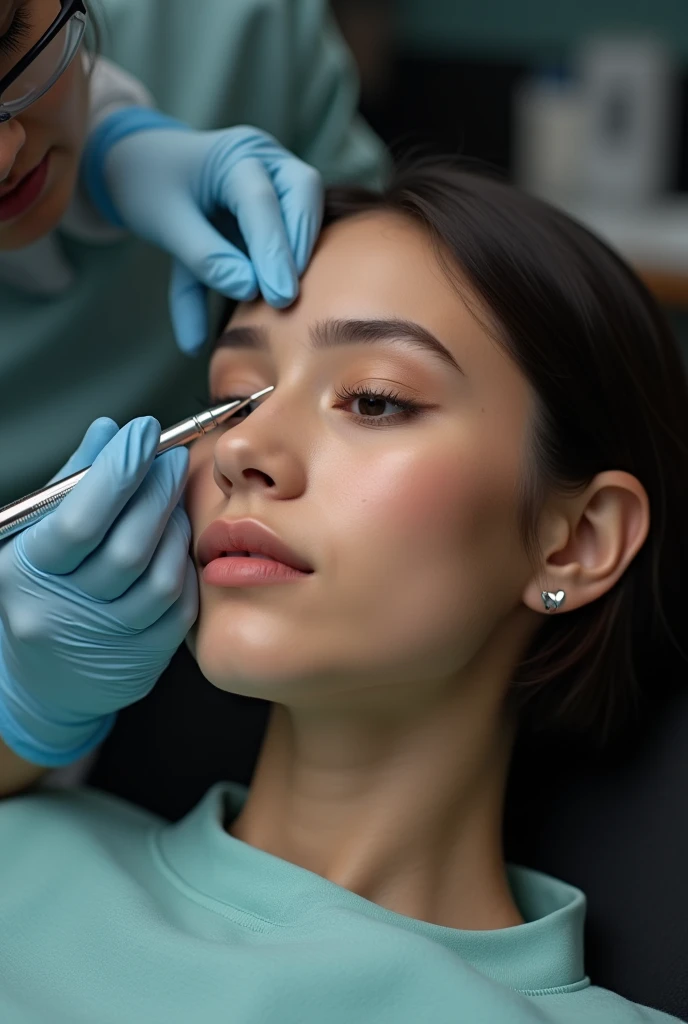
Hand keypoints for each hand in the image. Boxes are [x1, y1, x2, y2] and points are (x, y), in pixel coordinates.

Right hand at [0, 418, 197, 766]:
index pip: (80, 519)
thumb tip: (107, 433)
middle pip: (128, 546)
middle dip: (157, 490)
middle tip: (173, 458)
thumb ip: (72, 483)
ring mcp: (107, 640)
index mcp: (27, 574)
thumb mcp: (35, 536)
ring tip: (173, 499)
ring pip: (160, 576)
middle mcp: (64, 612)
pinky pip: (179, 604)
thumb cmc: (41, 593)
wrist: (45, 681)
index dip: (118, 470)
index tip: (143, 432)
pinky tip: (177, 542)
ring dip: (176, 527)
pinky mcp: (142, 658)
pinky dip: (183, 565)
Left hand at [86, 113, 323, 353]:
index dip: (272, 250)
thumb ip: (204, 256)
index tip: (279, 296)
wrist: (142, 167)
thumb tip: (249, 290)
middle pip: (303, 192)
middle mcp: (264, 161)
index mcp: (234, 153)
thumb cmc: (149, 188)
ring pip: (306, 210)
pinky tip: (268, 300)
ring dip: (299, 254)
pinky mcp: (276, 211)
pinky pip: (288, 236)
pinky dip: (281, 266)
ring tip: (283, 299)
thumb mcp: (165, 223)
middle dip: (298, 245)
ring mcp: (276, 182)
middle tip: (287, 296)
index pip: (261, 200)